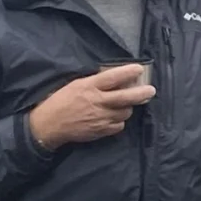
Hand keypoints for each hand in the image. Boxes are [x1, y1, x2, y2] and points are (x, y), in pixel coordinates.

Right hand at [26, 64, 152, 148]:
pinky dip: (119, 121)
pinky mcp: (100, 131)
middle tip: (151, 90)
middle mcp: (97, 101)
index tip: (139, 69)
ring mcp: (100, 118)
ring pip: (125, 112)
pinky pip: (119, 125)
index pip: (113, 77)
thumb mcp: (75, 84)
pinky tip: (114, 117)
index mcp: (89, 86)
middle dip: (142, 93)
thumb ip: (94, 82)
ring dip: (128, 108)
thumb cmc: (60, 101)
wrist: (49, 124)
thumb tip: (113, 78)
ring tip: (124, 104)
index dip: (128, 72)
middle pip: (126, 97)